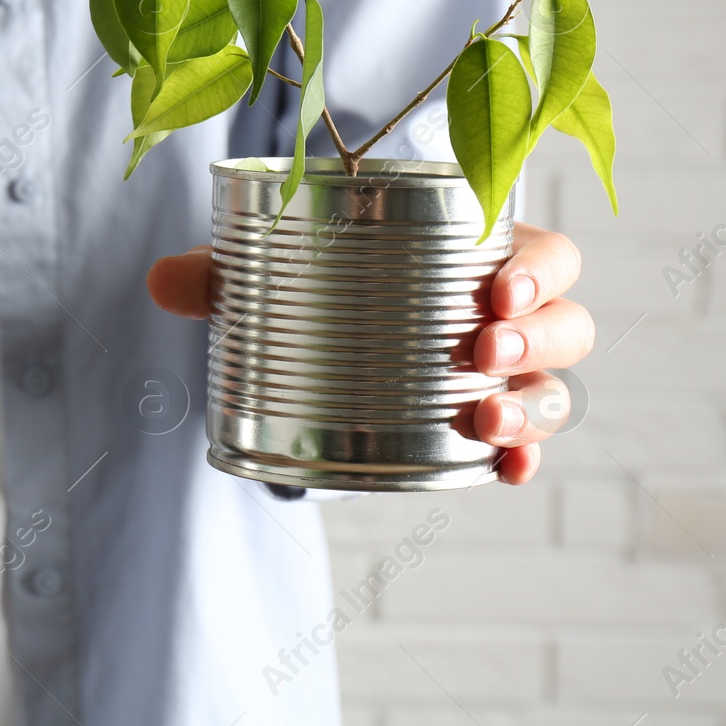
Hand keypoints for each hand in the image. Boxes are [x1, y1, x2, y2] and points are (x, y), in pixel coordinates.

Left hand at [145, 221, 592, 484]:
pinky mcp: (486, 428)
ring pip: (555, 387)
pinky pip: (528, 446)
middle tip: (484, 346)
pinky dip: (525, 459)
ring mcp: (503, 378)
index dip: (537, 270)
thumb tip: (159, 281)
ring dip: (533, 403)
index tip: (499, 289)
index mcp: (476, 256)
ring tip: (486, 417)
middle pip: (566, 321)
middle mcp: (506, 316)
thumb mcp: (272, 274)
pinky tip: (508, 471)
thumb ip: (220, 274)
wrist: (322, 346)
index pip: (541, 254)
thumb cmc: (320, 286)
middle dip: (537, 335)